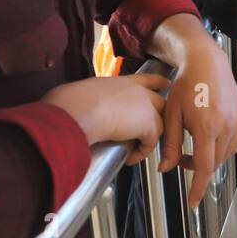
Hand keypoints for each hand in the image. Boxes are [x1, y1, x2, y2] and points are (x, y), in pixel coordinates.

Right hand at [41, 73, 169, 166]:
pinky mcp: (148, 125)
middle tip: (155, 129)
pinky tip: (129, 158)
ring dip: (148, 139)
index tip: (165, 84)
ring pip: (159, 124)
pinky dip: (141, 153)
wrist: (79, 109)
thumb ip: (91, 101)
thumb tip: (81, 110)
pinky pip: (151, 143)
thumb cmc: (71, 102)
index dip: (157, 82)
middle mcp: (137, 91)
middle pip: (160, 101)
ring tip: (136, 150)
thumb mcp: (84, 95)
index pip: (146, 79)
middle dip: (160, 115)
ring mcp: (146, 107)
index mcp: (122, 81)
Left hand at [158, 39, 236, 208]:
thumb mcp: (171, 115)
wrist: (206, 62)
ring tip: (193, 145)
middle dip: (197, 167)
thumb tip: (165, 168)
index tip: (192, 202)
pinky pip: (233, 143)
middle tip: (180, 158)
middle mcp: (226, 127)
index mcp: (207, 127)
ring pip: (224, 155)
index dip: (198, 187)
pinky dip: (220, 147)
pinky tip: (207, 137)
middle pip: (214, 163)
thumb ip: (169, 144)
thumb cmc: (186, 85)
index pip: (204, 167)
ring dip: (209, 157)